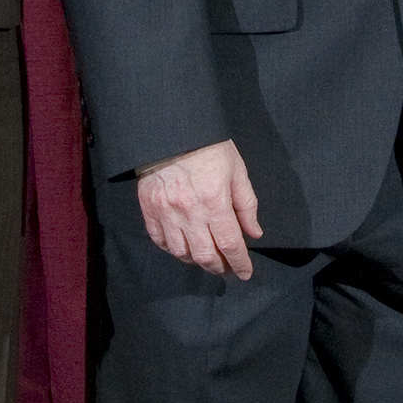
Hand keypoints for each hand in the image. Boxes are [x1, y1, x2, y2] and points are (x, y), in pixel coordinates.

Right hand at [135, 139, 260, 278]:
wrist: (172, 129)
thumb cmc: (208, 146)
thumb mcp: (236, 169)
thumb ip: (246, 204)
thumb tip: (253, 233)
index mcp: (215, 201)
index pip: (230, 244)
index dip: (240, 263)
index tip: (245, 273)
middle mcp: (189, 211)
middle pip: (205, 255)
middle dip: (219, 267)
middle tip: (226, 267)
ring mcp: (166, 211)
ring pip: (182, 252)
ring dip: (196, 261)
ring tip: (206, 259)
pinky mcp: (149, 208)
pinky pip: (159, 240)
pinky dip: (172, 250)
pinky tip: (182, 248)